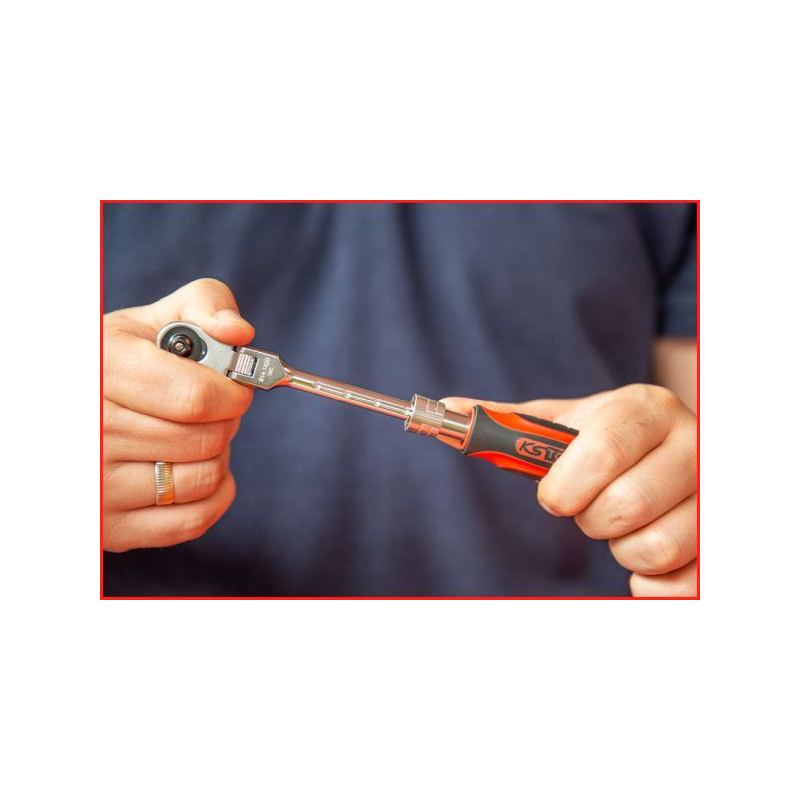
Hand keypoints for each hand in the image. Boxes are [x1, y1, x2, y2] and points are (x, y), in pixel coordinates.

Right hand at [103, 279, 254, 551]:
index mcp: (101, 368)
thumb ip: (204, 306)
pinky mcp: (110, 527)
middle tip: (210, 410)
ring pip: (203, 479)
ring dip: (216, 456)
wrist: (75, 407)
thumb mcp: (154, 320)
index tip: (234, 387)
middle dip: (224, 421)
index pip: (194, 397)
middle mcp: (90, 430)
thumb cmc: (123, 361)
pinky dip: (213, 494)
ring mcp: (95, 485)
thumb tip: (239, 332)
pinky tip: (195, 467)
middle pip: (205, 439)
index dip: (232, 393)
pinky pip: (193, 522)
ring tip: (192, 435)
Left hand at [442, 385, 697, 596]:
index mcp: (647, 409)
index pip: (606, 447)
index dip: (567, 482)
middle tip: (593, 506)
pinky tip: (649, 554)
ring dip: (619, 547)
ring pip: (651, 548)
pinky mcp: (723, 543)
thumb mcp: (566, 426)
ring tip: (624, 523)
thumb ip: (511, 425)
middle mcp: (693, 444)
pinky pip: (676, 585)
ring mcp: (715, 494)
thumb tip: (446, 409)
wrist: (671, 454)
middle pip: (623, 505)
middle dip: (590, 517)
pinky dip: (647, 582)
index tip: (553, 497)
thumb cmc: (608, 443)